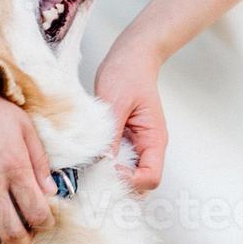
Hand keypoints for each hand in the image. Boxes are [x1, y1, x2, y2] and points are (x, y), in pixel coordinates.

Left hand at [94, 37, 168, 191]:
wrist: (130, 58)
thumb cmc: (127, 74)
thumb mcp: (115, 104)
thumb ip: (111, 135)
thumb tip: (102, 163)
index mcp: (153, 140)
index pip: (150, 178)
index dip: (129, 181)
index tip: (107, 170)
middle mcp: (147, 148)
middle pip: (140, 185)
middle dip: (119, 185)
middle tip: (93, 176)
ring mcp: (135, 147)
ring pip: (127, 178)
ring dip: (110, 178)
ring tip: (89, 169)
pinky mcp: (123, 143)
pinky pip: (116, 164)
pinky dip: (103, 167)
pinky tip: (89, 159)